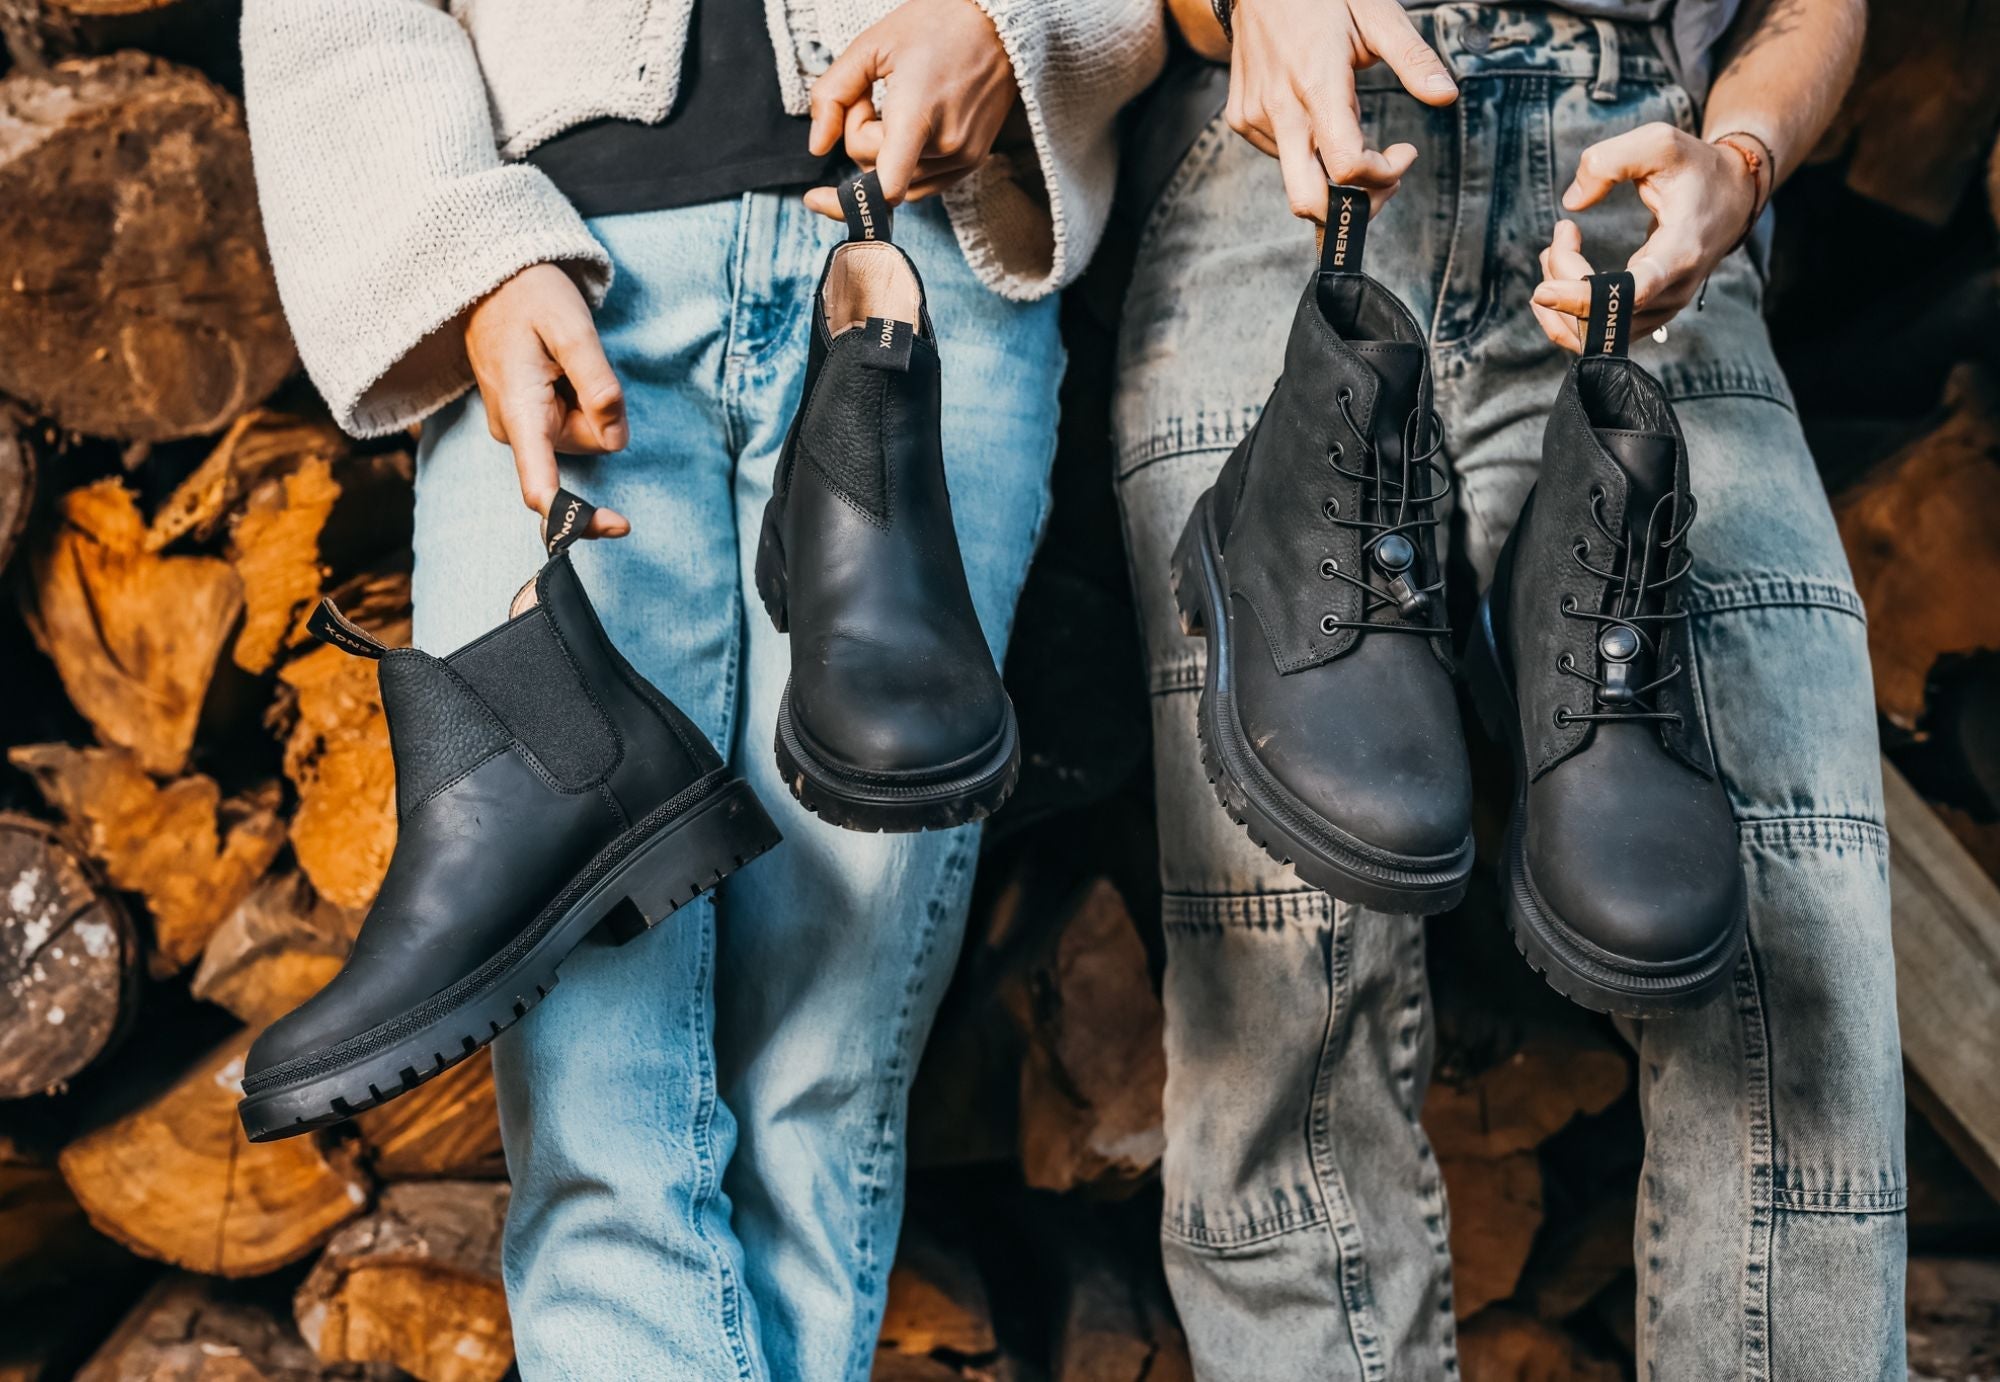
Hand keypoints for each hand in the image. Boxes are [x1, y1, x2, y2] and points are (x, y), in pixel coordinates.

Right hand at [464, 263, 629, 536]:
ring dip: (588, 401)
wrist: (493, 280)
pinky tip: (559, 371)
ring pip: (582, 433)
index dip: (581, 516)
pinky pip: (570, 422)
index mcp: (520, 415)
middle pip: (586, 446)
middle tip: (579, 361)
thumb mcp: (572, 327)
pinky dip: (578, 399)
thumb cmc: (531, 297)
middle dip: (599, 413)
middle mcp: (515, 431)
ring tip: (563, 360)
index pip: (544, 489)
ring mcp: (519, 427)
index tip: (619, 525)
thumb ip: (597, 383)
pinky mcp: (527, 421)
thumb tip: (616, 437)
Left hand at [802, 0, 1017, 218]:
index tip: (813, 197)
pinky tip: (910, 124)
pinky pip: (921, 182)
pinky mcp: (972, 161)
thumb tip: (817, 148)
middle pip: (876, 172)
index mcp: (918, 115)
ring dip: (883, 152)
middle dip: (861, 138)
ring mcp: (963, 158)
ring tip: (898, 105)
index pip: (885, 188)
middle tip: (873, 96)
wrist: (998, 25)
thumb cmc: (935, 25)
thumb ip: (832, 95)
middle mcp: (945, 146)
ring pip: (897, 182)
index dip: (844, 201)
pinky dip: (904, 161)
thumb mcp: (870, 46)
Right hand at [1225, 0, 1458, 221]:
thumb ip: (1413, 59)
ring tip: (1352, 127)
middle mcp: (1281, 109)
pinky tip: (1319, 117)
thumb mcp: (1377, 14)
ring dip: (1332, 174)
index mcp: (1317, 83)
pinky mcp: (1242, 119)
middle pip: (1308, 201)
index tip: (1404, 153)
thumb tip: (1446, 95)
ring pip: (1298, 181)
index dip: (1382, 176)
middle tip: (1382, 180)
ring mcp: (1255, 117)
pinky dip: (1308, 153)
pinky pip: (1280, 159)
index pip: (1347, 166)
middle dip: (1351, 208)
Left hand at [1530, 123, 1758, 351]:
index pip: (1629, 294)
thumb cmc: (1694, 167)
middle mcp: (1673, 291)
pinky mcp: (1648, 316)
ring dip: (1560, 295)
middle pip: (1599, 313)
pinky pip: (1596, 333)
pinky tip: (1559, 270)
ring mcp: (1662, 310)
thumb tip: (1572, 203)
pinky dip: (1566, 309)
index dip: (1582, 298)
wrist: (1733, 196)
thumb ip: (1609, 161)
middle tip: (1563, 231)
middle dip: (1562, 276)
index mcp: (1680, 252)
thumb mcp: (1659, 143)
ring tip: (1558, 246)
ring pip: (1592, 331)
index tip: (1542, 291)